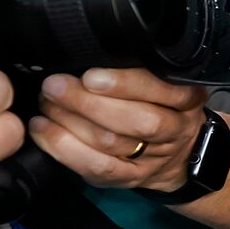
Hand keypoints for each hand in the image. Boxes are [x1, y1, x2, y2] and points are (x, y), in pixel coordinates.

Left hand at [28, 68, 208, 194]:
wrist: (181, 154)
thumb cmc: (163, 105)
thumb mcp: (166, 80)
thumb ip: (141, 68)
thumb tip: (88, 50)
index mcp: (186, 98)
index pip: (160, 90)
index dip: (125, 84)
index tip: (90, 75)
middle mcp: (175, 129)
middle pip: (136, 121)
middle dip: (88, 103)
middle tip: (55, 86)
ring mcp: (153, 158)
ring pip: (110, 144)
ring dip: (69, 121)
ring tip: (46, 104)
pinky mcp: (130, 178)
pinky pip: (98, 167)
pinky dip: (65, 148)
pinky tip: (43, 130)